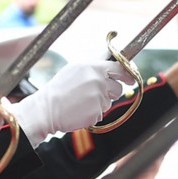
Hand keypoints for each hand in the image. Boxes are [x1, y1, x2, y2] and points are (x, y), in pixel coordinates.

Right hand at [11, 59, 126, 138]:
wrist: (47, 109)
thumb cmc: (59, 90)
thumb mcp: (74, 69)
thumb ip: (93, 67)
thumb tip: (112, 66)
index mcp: (91, 66)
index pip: (118, 66)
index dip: (127, 73)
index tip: (131, 78)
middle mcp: (97, 79)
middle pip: (118, 86)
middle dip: (113, 91)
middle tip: (100, 93)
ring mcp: (98, 95)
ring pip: (110, 101)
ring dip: (101, 102)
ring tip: (83, 101)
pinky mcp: (97, 110)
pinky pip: (102, 112)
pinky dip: (94, 113)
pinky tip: (81, 110)